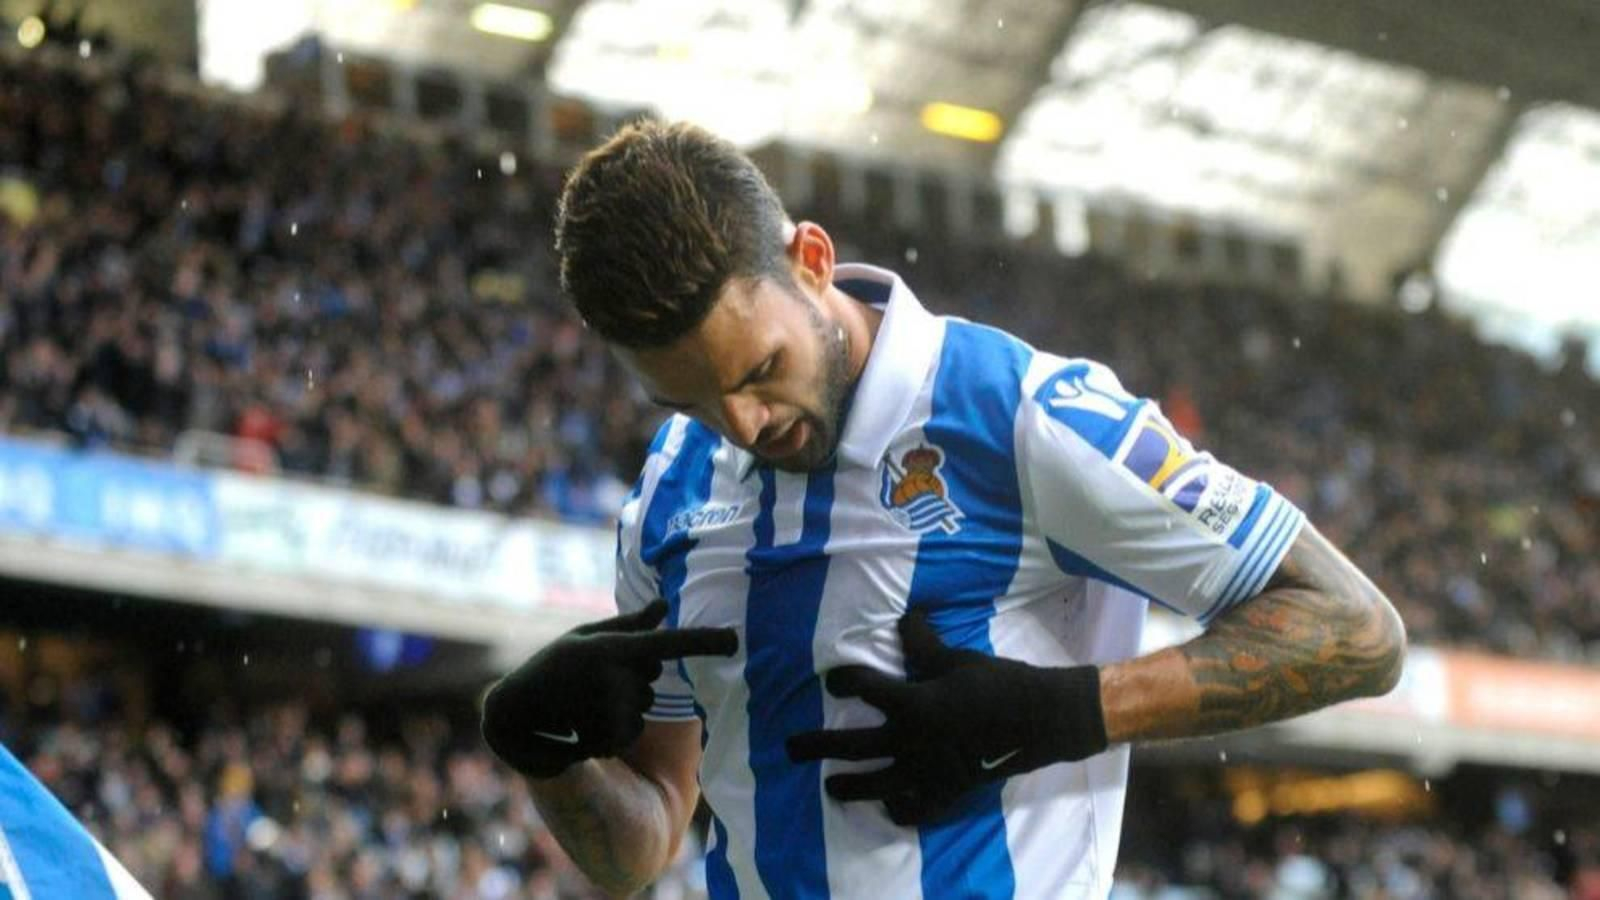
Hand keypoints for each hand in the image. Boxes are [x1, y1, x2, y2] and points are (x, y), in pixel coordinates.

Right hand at [481, 600, 735, 777]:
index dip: (705, 642)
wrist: (511, 711)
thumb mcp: (585, 637)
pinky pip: (630, 735)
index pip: (668, 643)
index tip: (736, 639)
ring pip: (643, 709)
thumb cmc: (553, 665)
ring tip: (584, 704)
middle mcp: (615, 677)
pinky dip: (611, 733)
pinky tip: (582, 725)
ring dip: (620, 709)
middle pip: (654, 678)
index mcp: (613, 647)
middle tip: (593, 679)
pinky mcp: (606, 739)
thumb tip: (664, 605)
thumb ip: (629, 626)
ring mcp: (610, 710)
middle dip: (632, 679)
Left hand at [786, 610, 1106, 824]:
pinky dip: (901, 810)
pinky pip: (916, 809)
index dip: (843, 681)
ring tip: (829, 788)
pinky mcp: (947, 791)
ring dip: (849, 786)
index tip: (832, 681)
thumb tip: (905, 615)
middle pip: (852, 747)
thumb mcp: (955, 658)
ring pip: (876, 785)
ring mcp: (927, 773)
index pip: (862, 689)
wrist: (1039, 719)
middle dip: (816, 747)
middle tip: (789, 749)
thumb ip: (922, 642)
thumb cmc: (995, 683)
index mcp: (911, 704)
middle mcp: (910, 743)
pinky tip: (890, 808)